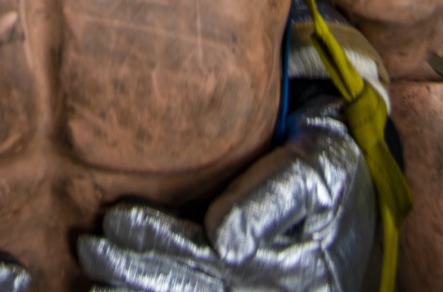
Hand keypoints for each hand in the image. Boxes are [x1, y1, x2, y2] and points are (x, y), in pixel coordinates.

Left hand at [78, 103, 375, 291]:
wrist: (353, 177)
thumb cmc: (329, 163)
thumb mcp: (315, 170)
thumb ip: (270, 200)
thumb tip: (223, 239)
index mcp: (295, 271)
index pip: (214, 261)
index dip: (161, 242)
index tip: (116, 220)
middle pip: (195, 290)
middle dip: (136, 271)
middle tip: (88, 248)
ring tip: (94, 278)